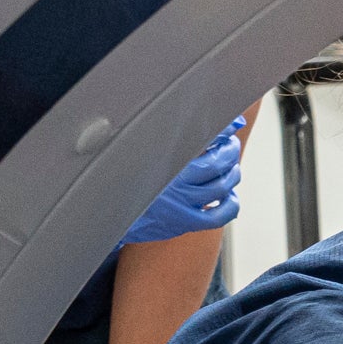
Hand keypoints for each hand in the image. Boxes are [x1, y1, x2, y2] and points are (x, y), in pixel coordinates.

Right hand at [119, 119, 244, 245]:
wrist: (109, 209)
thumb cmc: (129, 176)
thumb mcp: (144, 148)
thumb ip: (169, 132)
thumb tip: (215, 120)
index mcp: (162, 155)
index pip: (202, 137)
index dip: (222, 130)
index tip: (231, 125)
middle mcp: (172, 179)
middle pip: (216, 163)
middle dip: (230, 151)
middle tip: (230, 146)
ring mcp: (179, 202)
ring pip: (220, 186)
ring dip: (233, 174)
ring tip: (232, 167)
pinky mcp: (183, 222)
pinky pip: (217, 217)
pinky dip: (230, 205)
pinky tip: (229, 197)